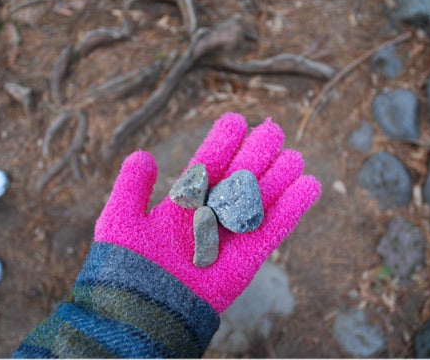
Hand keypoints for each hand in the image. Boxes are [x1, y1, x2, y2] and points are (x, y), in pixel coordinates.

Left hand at [94, 113, 320, 312]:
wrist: (142, 309)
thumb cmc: (126, 264)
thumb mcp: (120, 217)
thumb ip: (131, 185)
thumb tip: (144, 155)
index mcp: (180, 205)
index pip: (207, 166)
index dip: (222, 143)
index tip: (236, 120)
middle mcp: (207, 218)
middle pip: (238, 179)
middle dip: (255, 154)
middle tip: (273, 130)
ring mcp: (229, 238)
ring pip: (260, 201)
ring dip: (278, 178)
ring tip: (293, 155)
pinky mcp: (248, 260)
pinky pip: (275, 229)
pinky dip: (293, 208)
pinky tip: (309, 185)